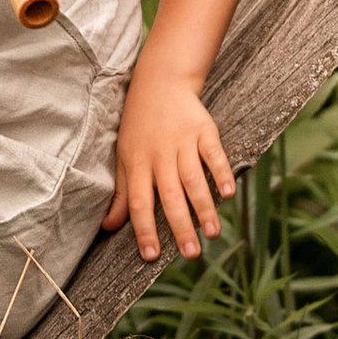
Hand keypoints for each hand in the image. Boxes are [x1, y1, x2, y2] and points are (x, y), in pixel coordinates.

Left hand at [107, 58, 235, 265]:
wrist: (160, 83)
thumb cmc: (139, 126)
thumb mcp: (124, 157)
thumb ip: (121, 193)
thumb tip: (109, 227)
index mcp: (137, 164)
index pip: (139, 203)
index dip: (144, 230)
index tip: (151, 256)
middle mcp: (159, 155)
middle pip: (170, 196)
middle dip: (180, 227)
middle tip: (191, 254)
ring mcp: (182, 142)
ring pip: (193, 179)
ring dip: (203, 207)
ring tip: (212, 233)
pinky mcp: (203, 130)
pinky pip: (213, 154)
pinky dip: (221, 172)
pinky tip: (228, 194)